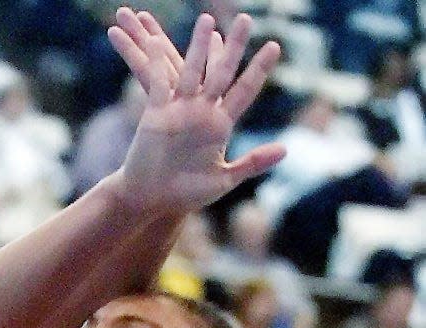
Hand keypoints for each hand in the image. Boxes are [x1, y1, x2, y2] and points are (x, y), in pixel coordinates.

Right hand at [110, 9, 283, 213]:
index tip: (274, 46)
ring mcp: (178, 110)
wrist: (150, 200)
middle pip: (221, 72)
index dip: (259, 69)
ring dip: (198, 46)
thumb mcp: (223, 180)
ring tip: (206, 20)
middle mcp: (202, 112)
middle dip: (234, 47)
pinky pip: (158, 85)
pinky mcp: (155, 114)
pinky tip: (161, 46)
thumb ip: (252, 163)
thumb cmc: (185, 194)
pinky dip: (158, 66)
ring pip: (191, 71)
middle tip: (246, 18)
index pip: (244, 91)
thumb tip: (285, 150)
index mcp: (220, 126)